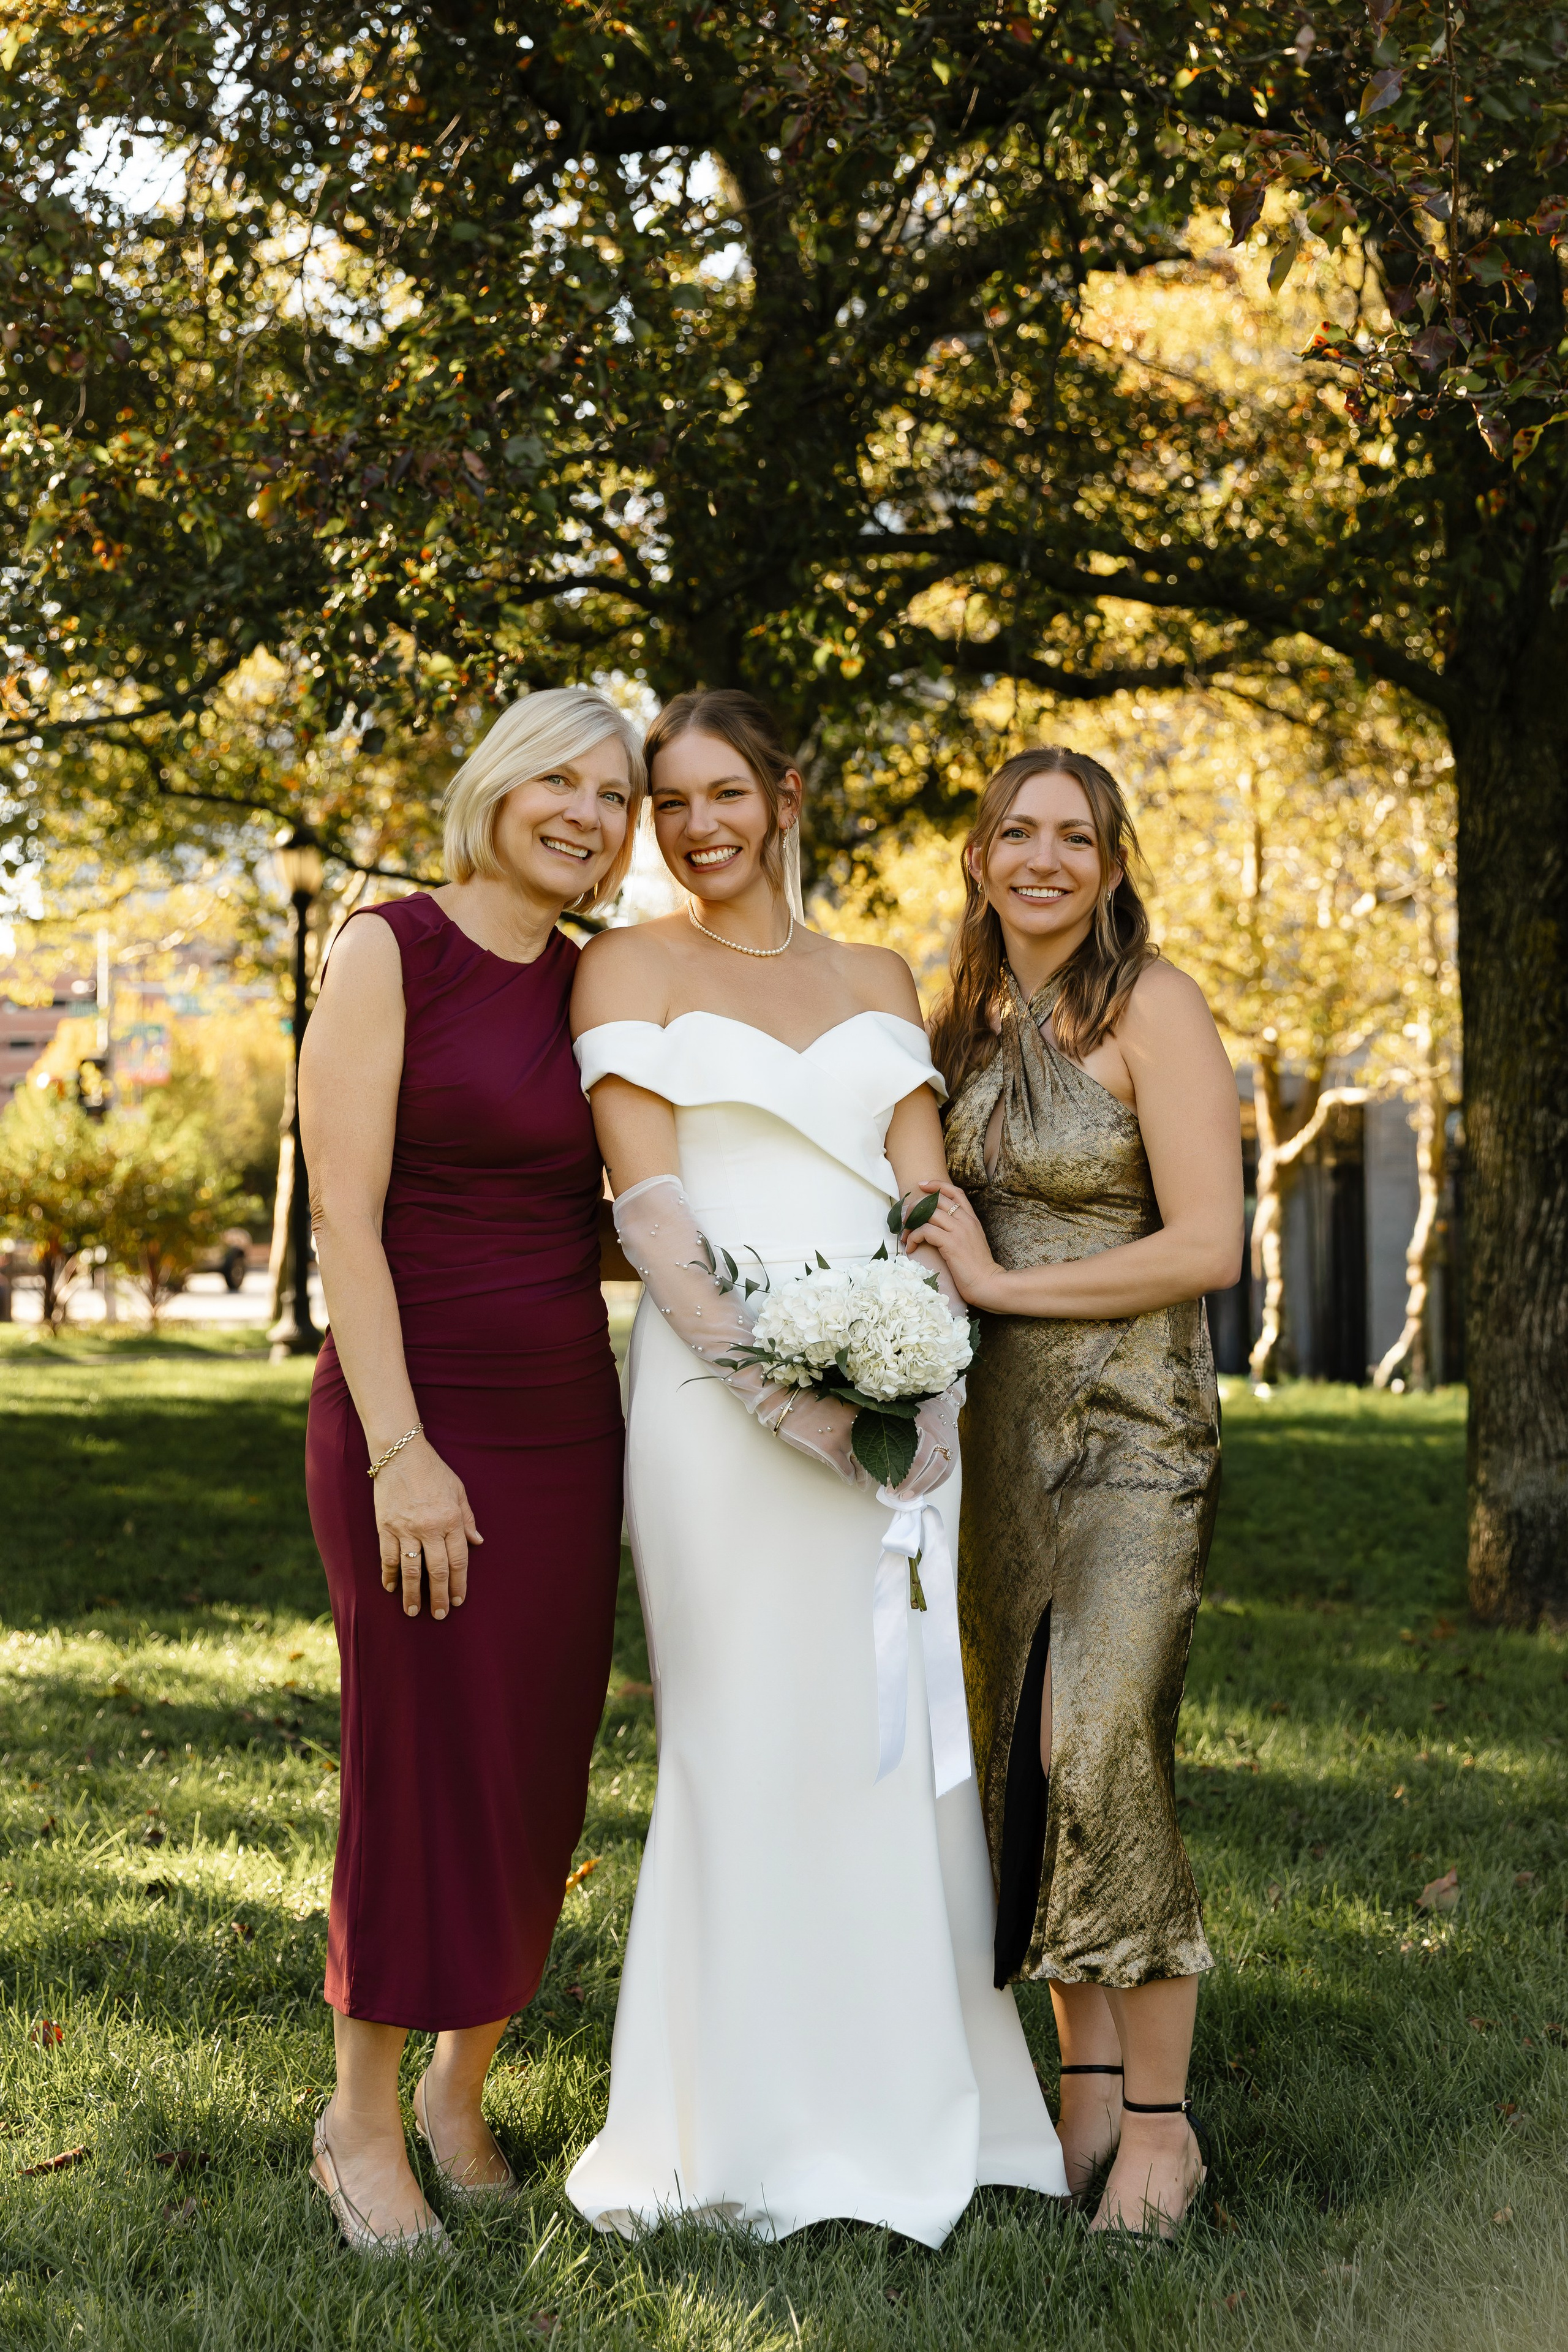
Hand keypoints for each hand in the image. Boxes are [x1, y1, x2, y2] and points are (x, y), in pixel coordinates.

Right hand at [372, 1436, 483, 1620]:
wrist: (401, 1453)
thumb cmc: (433, 1471)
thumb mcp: (458, 1491)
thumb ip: (468, 1519)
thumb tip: (478, 1543)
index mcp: (451, 1519)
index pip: (458, 1560)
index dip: (459, 1583)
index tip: (458, 1600)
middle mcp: (430, 1527)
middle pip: (436, 1570)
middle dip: (439, 1596)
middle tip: (439, 1615)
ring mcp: (405, 1528)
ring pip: (410, 1569)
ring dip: (412, 1593)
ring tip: (413, 1611)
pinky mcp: (386, 1526)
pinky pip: (388, 1556)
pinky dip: (389, 1574)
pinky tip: (391, 1588)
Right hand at [771, 1388, 872, 1489]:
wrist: (784, 1403)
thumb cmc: (806, 1400)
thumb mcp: (835, 1400)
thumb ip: (850, 1413)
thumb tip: (860, 1428)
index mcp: (857, 1409)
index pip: (878, 1429)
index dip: (882, 1443)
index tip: (885, 1450)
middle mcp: (854, 1423)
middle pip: (872, 1448)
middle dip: (876, 1462)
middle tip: (879, 1471)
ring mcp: (842, 1438)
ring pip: (860, 1461)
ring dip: (863, 1474)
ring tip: (863, 1482)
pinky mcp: (829, 1451)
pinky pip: (845, 1469)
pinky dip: (848, 1476)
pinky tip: (850, 1480)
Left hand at [890, 1381, 963, 1502]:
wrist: (944, 1406)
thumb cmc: (917, 1412)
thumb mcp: (903, 1414)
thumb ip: (891, 1428)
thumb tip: (874, 1454)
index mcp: (920, 1420)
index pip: (909, 1446)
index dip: (897, 1466)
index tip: (885, 1479)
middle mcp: (935, 1432)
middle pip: (923, 1459)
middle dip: (908, 1480)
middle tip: (894, 1493)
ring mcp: (948, 1442)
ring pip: (938, 1468)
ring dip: (922, 1486)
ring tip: (908, 1497)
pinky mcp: (954, 1452)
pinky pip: (946, 1472)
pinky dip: (934, 1484)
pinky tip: (922, 1492)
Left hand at [916, 1182, 1006, 1310]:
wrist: (988, 1283)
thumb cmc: (977, 1268)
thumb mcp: (971, 1242)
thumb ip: (959, 1231)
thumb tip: (938, 1227)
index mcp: (972, 1219)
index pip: (955, 1192)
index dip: (937, 1185)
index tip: (922, 1185)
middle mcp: (966, 1221)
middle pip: (936, 1200)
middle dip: (916, 1206)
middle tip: (905, 1219)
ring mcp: (959, 1231)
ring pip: (928, 1213)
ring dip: (911, 1223)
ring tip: (905, 1236)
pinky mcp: (951, 1244)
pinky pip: (925, 1231)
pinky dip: (913, 1238)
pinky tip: (911, 1248)